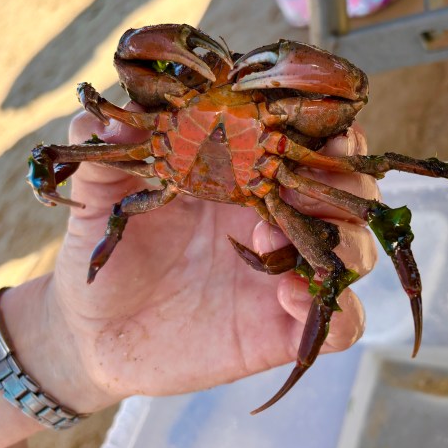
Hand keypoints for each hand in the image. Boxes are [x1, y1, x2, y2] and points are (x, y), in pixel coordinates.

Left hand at [14, 111, 378, 412]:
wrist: (92, 331)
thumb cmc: (105, 254)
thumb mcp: (98, 198)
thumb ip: (105, 154)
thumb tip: (122, 115)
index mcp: (243, 180)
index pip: (309, 145)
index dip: (325, 130)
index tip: (314, 124)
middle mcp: (275, 222)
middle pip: (347, 194)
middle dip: (344, 182)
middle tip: (306, 186)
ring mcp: (283, 277)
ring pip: (356, 253)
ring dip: (341, 240)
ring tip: (273, 238)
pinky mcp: (281, 329)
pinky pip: (340, 324)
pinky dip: (339, 312)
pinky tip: (290, 296)